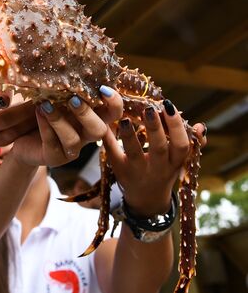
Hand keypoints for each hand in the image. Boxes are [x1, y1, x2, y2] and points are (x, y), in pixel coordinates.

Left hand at [11, 86, 123, 166]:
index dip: (114, 102)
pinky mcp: (54, 157)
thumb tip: (68, 54)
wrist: (18, 134)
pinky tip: (38, 112)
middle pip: (100, 130)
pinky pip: (53, 144)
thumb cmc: (41, 108)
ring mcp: (71, 148)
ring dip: (60, 121)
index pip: (113, 112)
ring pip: (74, 140)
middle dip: (88, 114)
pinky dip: (45, 127)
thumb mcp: (53, 93)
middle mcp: (85, 133)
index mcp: (92, 115)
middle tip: (73, 99)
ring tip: (46, 104)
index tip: (103, 88)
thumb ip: (64, 82)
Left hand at [103, 100, 207, 216]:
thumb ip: (191, 143)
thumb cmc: (164, 171)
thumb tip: (201, 126)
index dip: (177, 127)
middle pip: (158, 148)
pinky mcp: (119, 172)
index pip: (181, 146)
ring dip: (129, 135)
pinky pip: (113, 154)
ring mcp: (137, 171)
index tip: (169, 107)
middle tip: (149, 108)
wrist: (146, 200)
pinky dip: (108, 139)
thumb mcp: (179, 160)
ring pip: (134, 153)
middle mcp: (158, 168)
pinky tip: (106, 124)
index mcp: (175, 162)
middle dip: (155, 128)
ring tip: (125, 118)